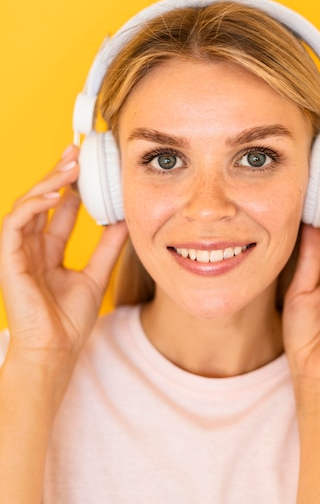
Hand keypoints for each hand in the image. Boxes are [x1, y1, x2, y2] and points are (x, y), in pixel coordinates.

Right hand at [0, 146, 128, 360]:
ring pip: (26, 205)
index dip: (70, 185)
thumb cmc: (69, 321)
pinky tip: (54, 196)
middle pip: (41, 200)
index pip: (58, 209)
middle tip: (76, 152)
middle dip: (57, 174)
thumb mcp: (96, 274)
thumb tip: (124, 221)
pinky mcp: (8, 260)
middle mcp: (31, 246)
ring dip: (46, 183)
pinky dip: (33, 207)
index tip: (87, 164)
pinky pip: (14, 224)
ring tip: (70, 167)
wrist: (55, 351)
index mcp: (48, 250)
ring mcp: (18, 252)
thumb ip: (107, 247)